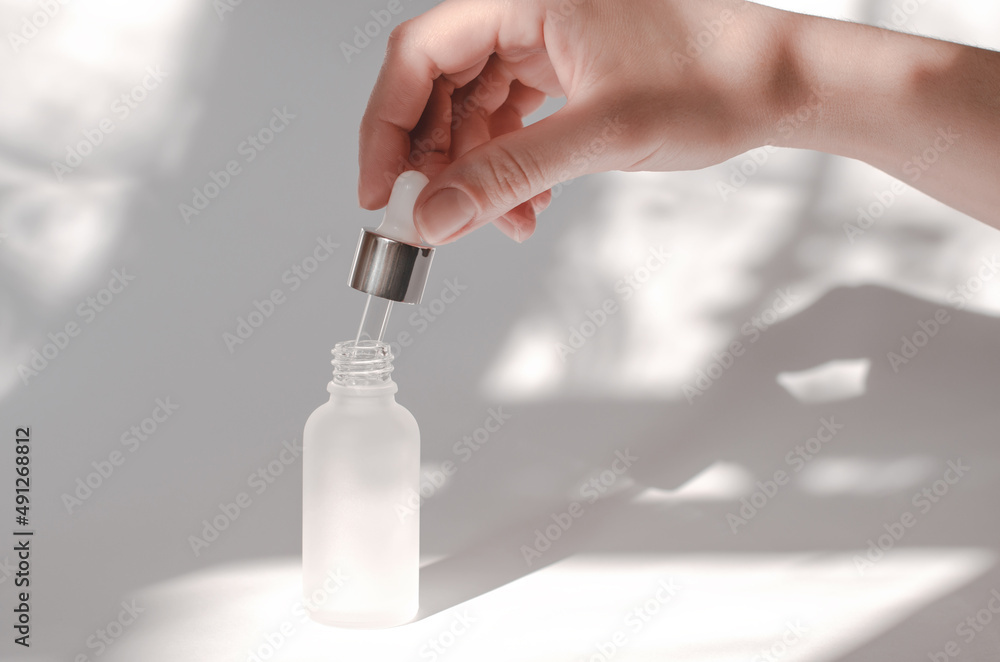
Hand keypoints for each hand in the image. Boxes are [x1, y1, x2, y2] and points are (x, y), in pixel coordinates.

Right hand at [358, 0, 779, 243]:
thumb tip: (434, 216)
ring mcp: (543, 36)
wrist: (780, 83)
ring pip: (472, 109)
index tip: (380, 190)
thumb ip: (508, 175)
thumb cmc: (715, 79)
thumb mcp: (600, 134)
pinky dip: (509, 163)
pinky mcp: (561, 65)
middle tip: (439, 217)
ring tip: (506, 218)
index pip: (418, 53)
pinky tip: (530, 199)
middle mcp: (527, 7)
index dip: (387, 126)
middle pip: (438, 85)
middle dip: (437, 160)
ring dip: (478, 172)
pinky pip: (508, 117)